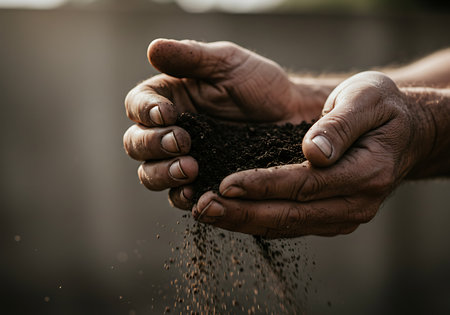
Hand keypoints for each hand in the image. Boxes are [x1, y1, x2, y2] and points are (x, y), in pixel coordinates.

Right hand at [123, 39, 322, 207]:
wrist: (291, 116)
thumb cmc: (260, 84)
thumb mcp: (228, 63)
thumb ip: (191, 56)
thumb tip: (152, 48)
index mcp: (169, 99)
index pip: (138, 105)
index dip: (144, 111)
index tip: (167, 113)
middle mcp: (168, 131)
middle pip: (137, 144)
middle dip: (153, 145)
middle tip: (182, 142)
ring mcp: (182, 159)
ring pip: (151, 174)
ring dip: (163, 174)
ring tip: (190, 169)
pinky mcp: (201, 183)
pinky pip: (179, 196)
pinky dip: (181, 197)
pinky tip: (196, 194)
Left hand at [193, 71, 429, 237]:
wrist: (406, 133)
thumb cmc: (384, 109)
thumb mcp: (367, 99)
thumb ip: (340, 125)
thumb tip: (314, 152)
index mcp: (366, 173)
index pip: (304, 184)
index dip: (263, 185)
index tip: (226, 183)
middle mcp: (356, 203)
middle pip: (291, 214)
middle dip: (243, 212)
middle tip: (202, 208)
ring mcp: (344, 215)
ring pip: (287, 225)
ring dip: (244, 221)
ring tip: (206, 214)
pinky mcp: (332, 217)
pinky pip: (291, 224)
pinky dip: (258, 220)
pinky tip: (231, 213)